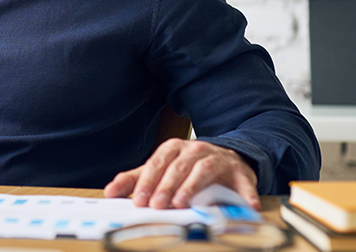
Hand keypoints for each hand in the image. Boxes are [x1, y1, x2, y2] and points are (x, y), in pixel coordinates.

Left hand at [103, 139, 258, 209]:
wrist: (227, 158)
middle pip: (177, 166)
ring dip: (192, 187)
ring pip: (202, 169)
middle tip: (158, 206)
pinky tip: (245, 206)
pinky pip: (242, 180)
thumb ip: (136, 180)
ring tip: (182, 203)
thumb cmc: (189, 167)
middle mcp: (194, 150)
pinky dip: (244, 192)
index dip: (147, 182)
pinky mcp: (239, 171)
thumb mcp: (161, 170)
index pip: (157, 163)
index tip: (140, 201)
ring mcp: (217, 158)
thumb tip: (110, 192)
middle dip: (166, 186)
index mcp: (173, 149)